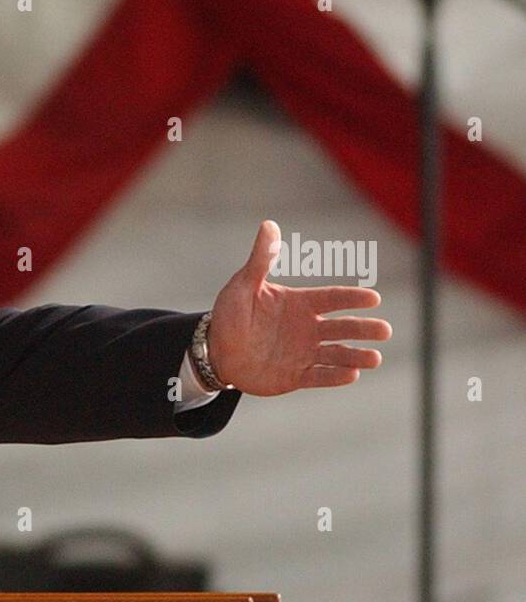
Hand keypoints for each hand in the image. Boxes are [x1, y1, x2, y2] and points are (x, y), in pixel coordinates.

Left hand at [207, 220, 392, 395]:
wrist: (216, 352)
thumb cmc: (231, 315)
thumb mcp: (243, 285)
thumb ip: (260, 259)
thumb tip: (268, 225)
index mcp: (300, 304)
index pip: (332, 298)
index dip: (352, 298)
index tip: (374, 298)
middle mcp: (308, 328)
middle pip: (342, 327)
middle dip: (364, 329)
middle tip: (385, 331)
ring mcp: (304, 353)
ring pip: (337, 354)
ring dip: (356, 356)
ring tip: (374, 358)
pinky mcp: (295, 376)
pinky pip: (318, 376)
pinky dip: (334, 376)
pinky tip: (352, 375)